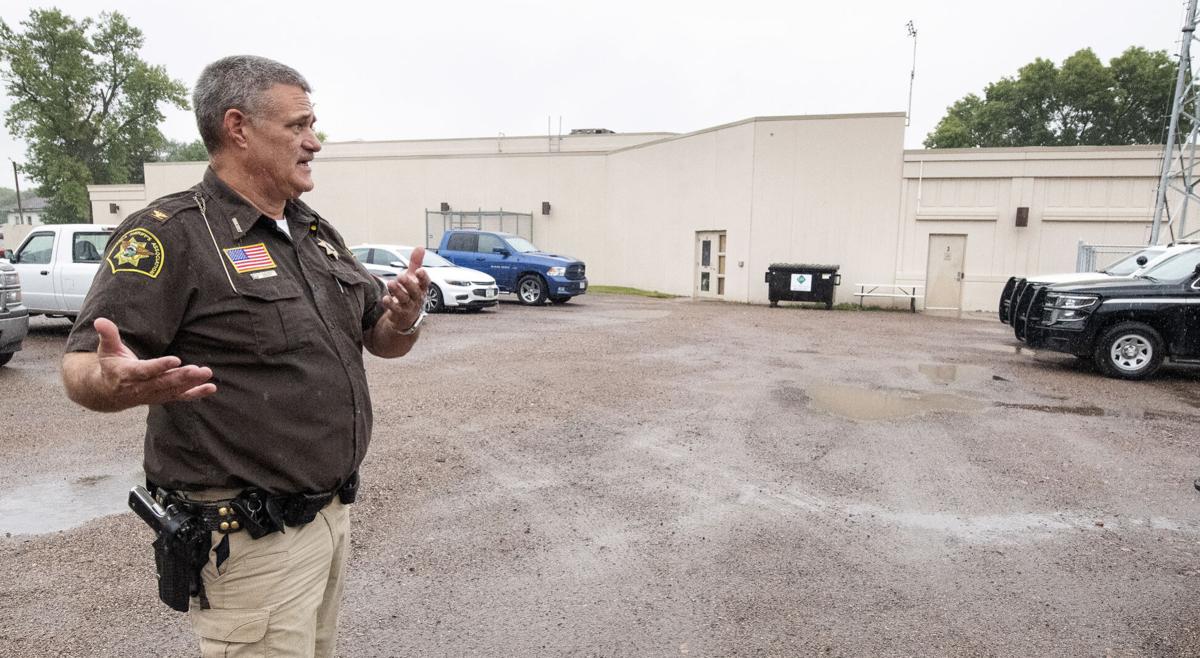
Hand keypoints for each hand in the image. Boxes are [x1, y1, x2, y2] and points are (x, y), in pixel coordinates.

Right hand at [93, 318, 215, 406]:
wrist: (108, 393)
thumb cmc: (111, 366)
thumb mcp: (106, 349)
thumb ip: (108, 335)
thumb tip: (100, 320)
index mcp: (127, 374)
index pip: (145, 371)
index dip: (160, 366)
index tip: (176, 360)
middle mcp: (141, 387)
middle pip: (163, 382)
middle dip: (182, 376)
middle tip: (198, 369)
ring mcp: (153, 394)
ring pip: (174, 389)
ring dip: (192, 383)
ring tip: (207, 373)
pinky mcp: (162, 397)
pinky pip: (180, 397)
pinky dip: (196, 394)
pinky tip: (211, 388)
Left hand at [381, 246, 430, 330]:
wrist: (406, 317)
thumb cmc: (410, 293)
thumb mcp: (413, 278)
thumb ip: (415, 263)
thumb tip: (421, 247)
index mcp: (421, 288)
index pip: (425, 282)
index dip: (423, 277)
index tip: (419, 270)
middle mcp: (416, 298)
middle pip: (415, 291)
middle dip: (409, 284)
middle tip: (401, 276)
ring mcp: (408, 306)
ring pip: (404, 299)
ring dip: (397, 291)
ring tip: (391, 283)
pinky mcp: (399, 314)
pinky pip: (395, 309)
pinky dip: (390, 304)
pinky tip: (385, 299)